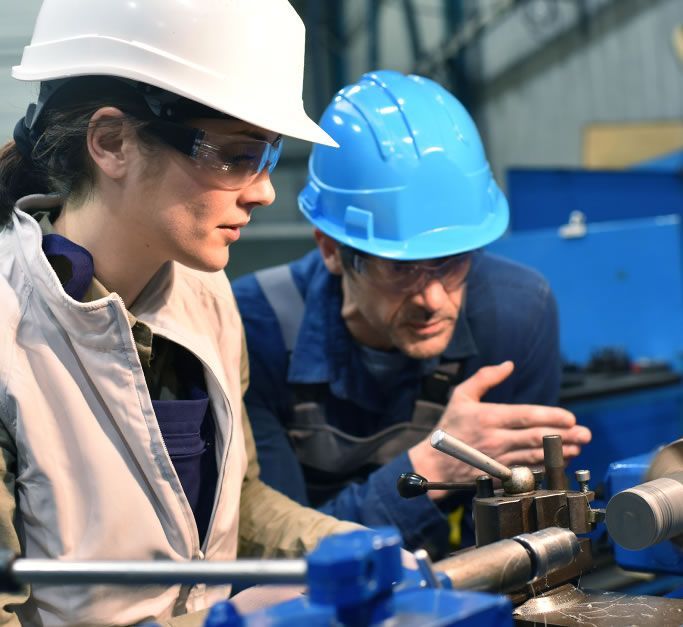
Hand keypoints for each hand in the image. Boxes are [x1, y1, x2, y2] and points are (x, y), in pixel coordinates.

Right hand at [408, 361, 590, 491]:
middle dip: (564, 436)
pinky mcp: (499, 474)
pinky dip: (545, 467)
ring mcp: (498, 459)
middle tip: (585, 434)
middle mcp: (495, 439)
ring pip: (535, 455)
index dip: (551, 417)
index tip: (570, 418)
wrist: (435, 462)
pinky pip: (527, 471)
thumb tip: (509, 365)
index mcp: (488, 417)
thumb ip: (485, 378)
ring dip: (559, 453)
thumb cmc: (450, 427)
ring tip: (578, 447)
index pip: (525, 416)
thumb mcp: (461, 396)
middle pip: (536, 437)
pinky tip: (558, 463)